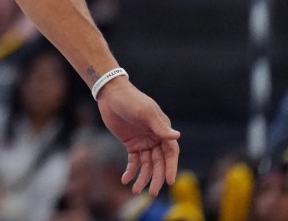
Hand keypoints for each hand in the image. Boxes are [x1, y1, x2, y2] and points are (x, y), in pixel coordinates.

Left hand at [96, 78, 179, 195]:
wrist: (110, 94)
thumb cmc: (131, 100)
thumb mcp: (145, 112)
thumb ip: (159, 126)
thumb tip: (176, 137)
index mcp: (163, 130)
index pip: (171, 153)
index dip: (171, 167)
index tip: (170, 181)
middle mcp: (155, 138)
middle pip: (159, 162)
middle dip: (157, 178)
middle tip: (152, 193)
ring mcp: (143, 142)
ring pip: (146, 164)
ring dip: (143, 178)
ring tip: (136, 190)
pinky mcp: (131, 144)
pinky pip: (133, 161)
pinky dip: (131, 171)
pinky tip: (125, 180)